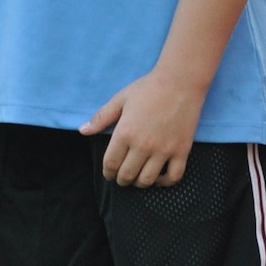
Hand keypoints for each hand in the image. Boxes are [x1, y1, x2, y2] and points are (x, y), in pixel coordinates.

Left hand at [81, 68, 203, 185]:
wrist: (181, 82)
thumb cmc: (148, 88)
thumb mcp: (121, 99)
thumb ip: (102, 117)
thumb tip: (83, 131)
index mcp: (125, 132)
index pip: (111, 164)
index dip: (108, 173)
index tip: (109, 174)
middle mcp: (143, 145)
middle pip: (127, 176)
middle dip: (121, 179)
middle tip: (122, 177)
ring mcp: (164, 150)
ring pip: (147, 180)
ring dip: (139, 183)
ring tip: (138, 177)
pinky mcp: (181, 151)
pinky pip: (173, 177)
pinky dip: (164, 182)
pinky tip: (159, 177)